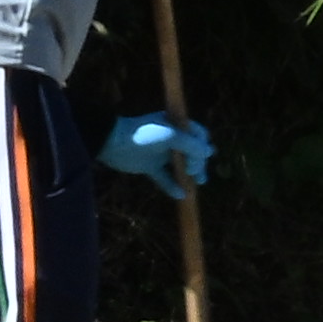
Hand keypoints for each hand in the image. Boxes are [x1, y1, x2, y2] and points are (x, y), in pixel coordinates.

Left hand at [97, 112, 213, 200]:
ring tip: (196, 186)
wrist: (111, 143)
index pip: (198, 136)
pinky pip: (164, 177)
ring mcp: (160, 153)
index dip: (202, 148)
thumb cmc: (143, 135)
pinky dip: (171, 186)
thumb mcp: (170, 136)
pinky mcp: (149, 166)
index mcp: (176, 126)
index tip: (199, 158)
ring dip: (188, 176)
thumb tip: (211, 152)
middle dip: (197, 164)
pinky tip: (180, 195)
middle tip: (195, 174)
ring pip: (179, 166)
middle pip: (192, 153)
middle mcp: (170, 139)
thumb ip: (191, 145)